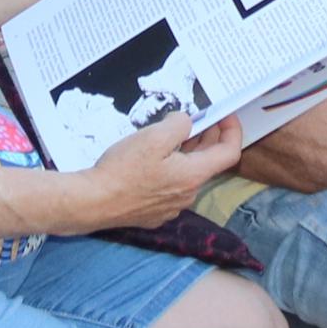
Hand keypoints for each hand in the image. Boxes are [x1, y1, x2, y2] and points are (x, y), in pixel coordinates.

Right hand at [65, 113, 245, 230]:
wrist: (93, 202)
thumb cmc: (122, 171)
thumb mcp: (153, 136)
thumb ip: (179, 124)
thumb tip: (187, 122)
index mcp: (193, 175)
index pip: (229, 153)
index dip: (232, 130)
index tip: (224, 115)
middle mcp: (187, 194)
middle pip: (208, 162)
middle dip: (207, 137)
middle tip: (195, 118)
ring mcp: (171, 206)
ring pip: (188, 174)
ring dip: (187, 152)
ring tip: (170, 135)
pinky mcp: (155, 212)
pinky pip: (171, 186)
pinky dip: (170, 168)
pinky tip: (152, 159)